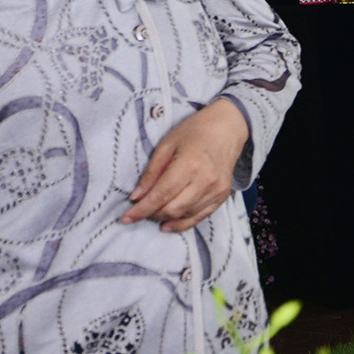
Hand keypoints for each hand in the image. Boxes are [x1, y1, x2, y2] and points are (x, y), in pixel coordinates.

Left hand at [124, 99, 248, 231]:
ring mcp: (216, 190)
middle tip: (139, 211)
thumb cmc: (194, 132)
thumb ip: (151, 172)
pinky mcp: (222, 196)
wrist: (227, 129)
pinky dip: (182, 223)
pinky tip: (168, 224)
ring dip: (165, 218)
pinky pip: (200, 217)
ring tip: (153, 214)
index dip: (142, 209)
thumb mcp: (166, 145)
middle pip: (173, 209)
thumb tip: (136, 197)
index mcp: (189, 165)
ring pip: (185, 215)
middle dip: (152, 214)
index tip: (126, 218)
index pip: (161, 195)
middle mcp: (205, 181)